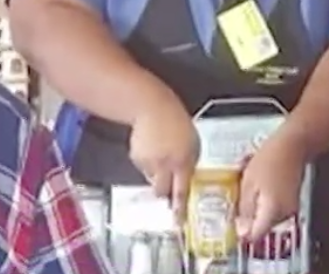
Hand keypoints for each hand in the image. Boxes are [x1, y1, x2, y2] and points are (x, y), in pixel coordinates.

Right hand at [128, 90, 197, 222]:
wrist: (150, 106)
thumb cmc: (174, 119)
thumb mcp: (192, 141)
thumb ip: (189, 160)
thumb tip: (186, 175)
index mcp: (183, 161)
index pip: (181, 191)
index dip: (179, 208)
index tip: (178, 221)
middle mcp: (165, 165)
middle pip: (161, 190)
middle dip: (163, 192)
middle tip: (164, 188)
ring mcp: (149, 162)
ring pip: (152, 177)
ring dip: (155, 171)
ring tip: (158, 153)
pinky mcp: (136, 157)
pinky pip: (142, 166)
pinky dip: (146, 161)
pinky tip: (149, 146)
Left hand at [236, 129, 308, 242]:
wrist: (292, 145)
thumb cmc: (268, 160)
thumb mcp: (248, 183)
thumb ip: (245, 209)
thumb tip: (242, 233)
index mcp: (273, 211)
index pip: (256, 235)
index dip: (242, 232)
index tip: (232, 221)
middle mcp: (285, 214)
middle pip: (262, 226)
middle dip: (248, 216)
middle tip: (237, 197)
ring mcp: (290, 208)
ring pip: (267, 217)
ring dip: (256, 207)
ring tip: (249, 186)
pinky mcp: (292, 201)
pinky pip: (274, 208)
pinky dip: (265, 201)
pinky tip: (259, 184)